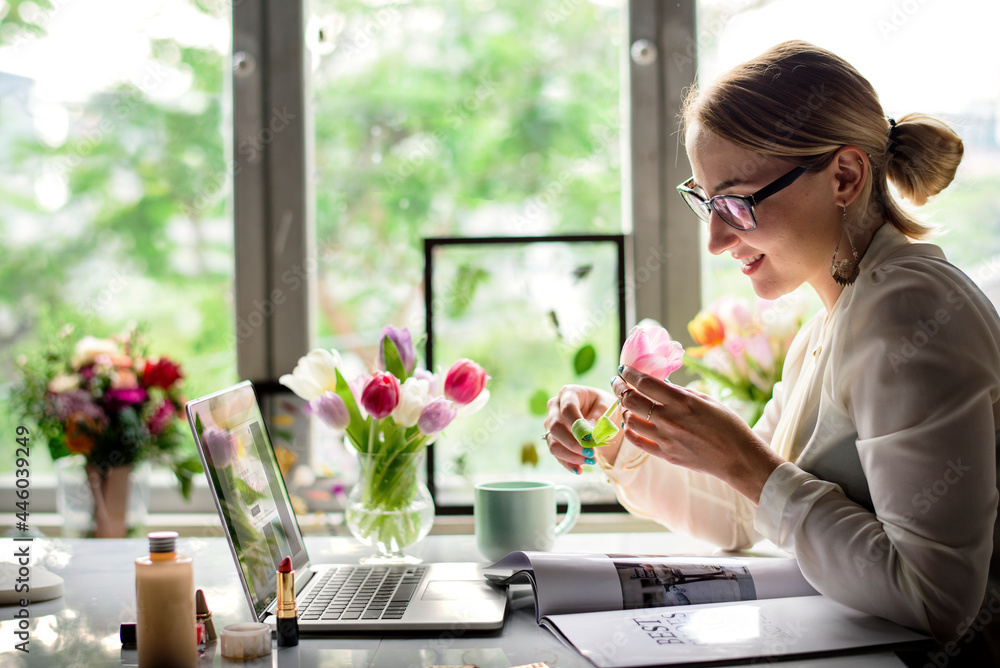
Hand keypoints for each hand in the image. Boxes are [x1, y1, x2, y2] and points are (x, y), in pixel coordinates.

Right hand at [543, 385, 619, 474]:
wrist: (599, 412)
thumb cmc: (602, 406)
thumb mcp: (606, 408)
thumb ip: (597, 419)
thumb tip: (588, 436)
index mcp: (569, 393)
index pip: (568, 408)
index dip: (577, 425)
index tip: (592, 438)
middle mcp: (555, 406)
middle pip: (555, 427)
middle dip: (573, 443)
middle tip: (591, 453)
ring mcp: (551, 423)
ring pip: (553, 442)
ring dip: (571, 455)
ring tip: (591, 460)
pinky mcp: (552, 438)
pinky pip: (556, 453)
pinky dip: (567, 463)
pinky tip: (579, 469)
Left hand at [611, 366, 782, 502]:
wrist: (738, 458)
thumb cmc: (728, 425)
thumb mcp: (706, 400)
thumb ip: (681, 393)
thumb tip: (661, 384)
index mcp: (682, 401)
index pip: (644, 383)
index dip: (629, 373)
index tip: (623, 368)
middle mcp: (670, 419)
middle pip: (631, 400)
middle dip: (619, 387)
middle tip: (616, 382)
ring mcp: (665, 439)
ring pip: (629, 421)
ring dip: (624, 409)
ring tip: (626, 403)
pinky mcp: (665, 454)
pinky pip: (637, 441)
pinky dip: (629, 430)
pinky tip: (631, 423)